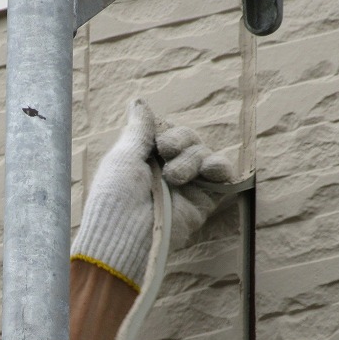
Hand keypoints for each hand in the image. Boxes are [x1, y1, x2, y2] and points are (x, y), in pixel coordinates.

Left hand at [71, 99, 236, 291]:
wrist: (127, 236)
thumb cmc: (116, 197)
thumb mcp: (124, 156)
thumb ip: (139, 130)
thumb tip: (139, 102)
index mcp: (145, 159)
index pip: (167, 132)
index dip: (166, 131)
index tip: (157, 141)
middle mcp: (167, 171)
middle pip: (189, 139)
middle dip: (180, 140)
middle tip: (167, 152)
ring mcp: (186, 187)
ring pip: (204, 153)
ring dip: (193, 158)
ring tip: (176, 177)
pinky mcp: (203, 202)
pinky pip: (222, 176)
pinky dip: (220, 167)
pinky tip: (210, 169)